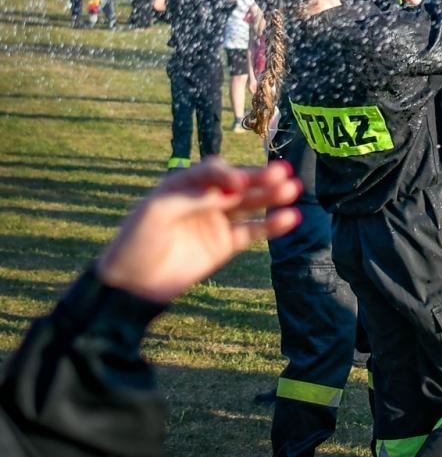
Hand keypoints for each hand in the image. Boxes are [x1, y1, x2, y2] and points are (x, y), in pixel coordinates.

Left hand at [96, 160, 301, 304]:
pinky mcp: (225, 244)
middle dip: (259, 178)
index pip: (212, 171)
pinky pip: (253, 231)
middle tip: (283, 174)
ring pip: (250, 204)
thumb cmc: (137, 241)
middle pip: (238, 184)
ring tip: (293, 190)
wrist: (133, 285)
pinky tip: (289, 218)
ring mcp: (216, 221)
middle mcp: (204, 199)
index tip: (239, 183)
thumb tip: (232, 191)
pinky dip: (272, 225)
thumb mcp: (158, 212)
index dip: (228, 173)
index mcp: (183, 185)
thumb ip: (194, 197)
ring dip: (271, 196)